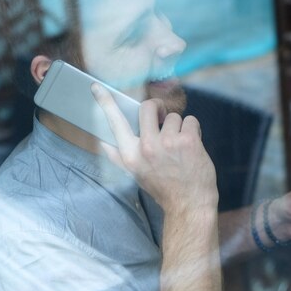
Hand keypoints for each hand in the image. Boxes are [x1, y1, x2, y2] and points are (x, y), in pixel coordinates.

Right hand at [92, 84, 217, 213]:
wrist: (189, 204)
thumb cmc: (163, 188)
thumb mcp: (136, 174)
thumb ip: (120, 157)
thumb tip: (103, 143)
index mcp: (131, 154)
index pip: (114, 123)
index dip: (105, 102)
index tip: (96, 86)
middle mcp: (147, 147)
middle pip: (148, 107)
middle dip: (158, 107)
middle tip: (163, 117)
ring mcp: (168, 142)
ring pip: (174, 116)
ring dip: (180, 127)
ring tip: (181, 146)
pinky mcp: (188, 141)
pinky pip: (191, 121)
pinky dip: (194, 130)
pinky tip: (193, 146)